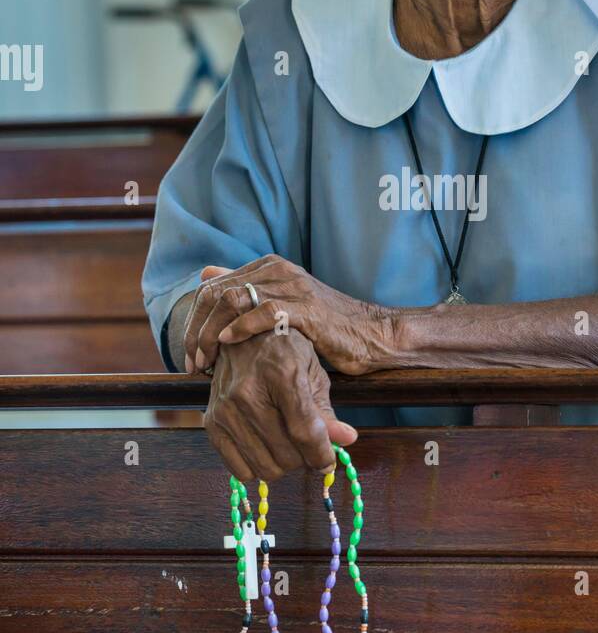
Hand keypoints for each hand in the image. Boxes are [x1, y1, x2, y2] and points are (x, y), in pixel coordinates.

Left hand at [184, 255, 395, 375]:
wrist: (371, 334)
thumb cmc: (325, 327)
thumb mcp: (281, 305)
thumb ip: (245, 289)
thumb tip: (204, 274)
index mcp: (268, 268)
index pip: (212, 287)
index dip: (194, 322)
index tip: (191, 354)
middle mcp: (278, 271)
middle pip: (216, 293)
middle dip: (196, 331)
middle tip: (192, 364)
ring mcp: (292, 287)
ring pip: (232, 300)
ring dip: (211, 334)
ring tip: (206, 362)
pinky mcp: (307, 307)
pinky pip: (264, 311)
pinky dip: (240, 328)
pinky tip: (229, 345)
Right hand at [204, 326, 356, 483]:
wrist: (241, 338)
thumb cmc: (284, 354)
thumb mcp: (312, 373)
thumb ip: (327, 411)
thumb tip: (347, 439)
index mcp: (282, 375)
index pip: (305, 431)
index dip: (321, 455)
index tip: (328, 462)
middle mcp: (249, 393)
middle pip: (287, 455)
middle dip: (304, 458)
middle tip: (305, 444)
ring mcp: (226, 409)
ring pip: (266, 468)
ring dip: (282, 464)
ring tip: (286, 444)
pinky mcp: (212, 423)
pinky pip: (240, 470)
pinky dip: (258, 467)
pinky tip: (264, 448)